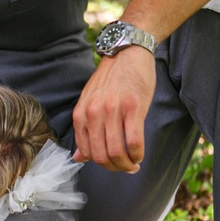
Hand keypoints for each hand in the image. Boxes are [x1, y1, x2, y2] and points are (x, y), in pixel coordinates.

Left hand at [72, 47, 155, 172]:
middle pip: (101, 156)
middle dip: (115, 168)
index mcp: (81, 113)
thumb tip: (79, 158)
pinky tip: (140, 154)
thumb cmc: (110, 79)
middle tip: (126, 168)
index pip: (87, 152)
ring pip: (117, 152)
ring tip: (134, 164)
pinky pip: (134, 141)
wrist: (127, 52)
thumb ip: (84, 130)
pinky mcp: (133, 107)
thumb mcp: (90, 102)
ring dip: (127, 165)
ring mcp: (112, 110)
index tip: (112, 164)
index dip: (101, 164)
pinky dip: (138, 154)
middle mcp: (93, 113)